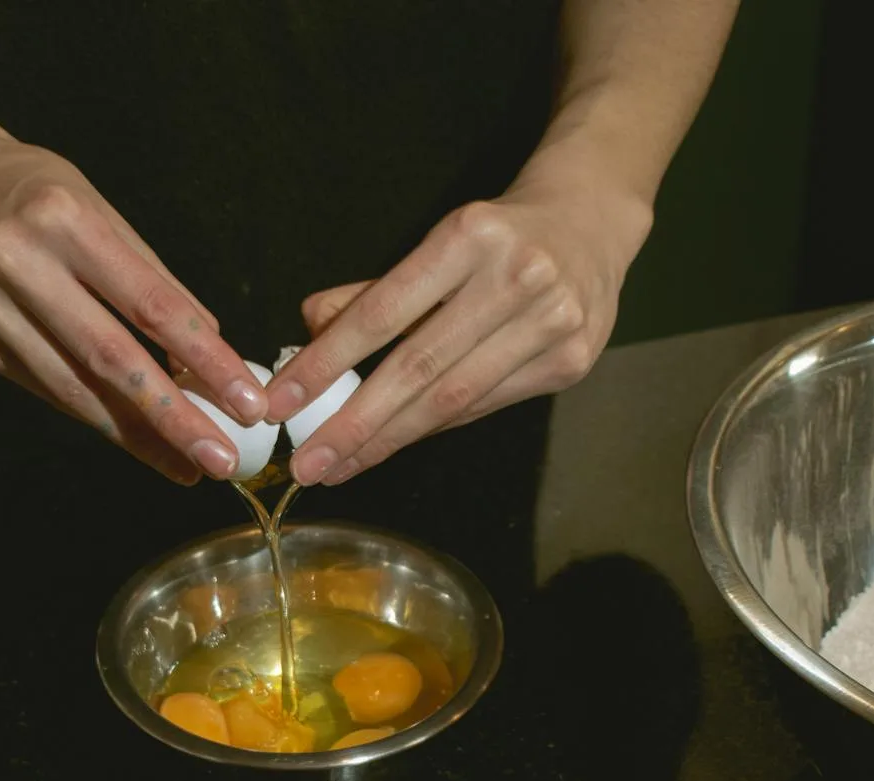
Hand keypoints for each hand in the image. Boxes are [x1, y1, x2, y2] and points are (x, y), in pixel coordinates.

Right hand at [0, 129, 268, 482]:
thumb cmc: (41, 194)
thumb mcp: (102, 211)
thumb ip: (153, 280)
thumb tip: (207, 354)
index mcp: (66, 218)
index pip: (152, 304)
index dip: (205, 361)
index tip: (247, 404)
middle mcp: (18, 260)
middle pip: (110, 357)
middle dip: (173, 417)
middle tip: (221, 458)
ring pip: (72, 387)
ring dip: (136, 433)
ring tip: (185, 464)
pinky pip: (42, 387)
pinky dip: (92, 414)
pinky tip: (132, 437)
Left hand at [266, 167, 651, 485]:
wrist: (591, 221)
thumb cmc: (498, 234)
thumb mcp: (437, 241)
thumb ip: (375, 289)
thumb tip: (309, 325)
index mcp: (470, 236)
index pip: (384, 311)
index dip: (328, 362)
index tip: (283, 401)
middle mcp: (517, 278)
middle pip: (419, 367)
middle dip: (354, 423)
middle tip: (306, 462)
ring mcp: (552, 323)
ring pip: (453, 399)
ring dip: (388, 439)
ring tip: (339, 465)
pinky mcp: (571, 361)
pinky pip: (484, 406)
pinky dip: (433, 427)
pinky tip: (393, 444)